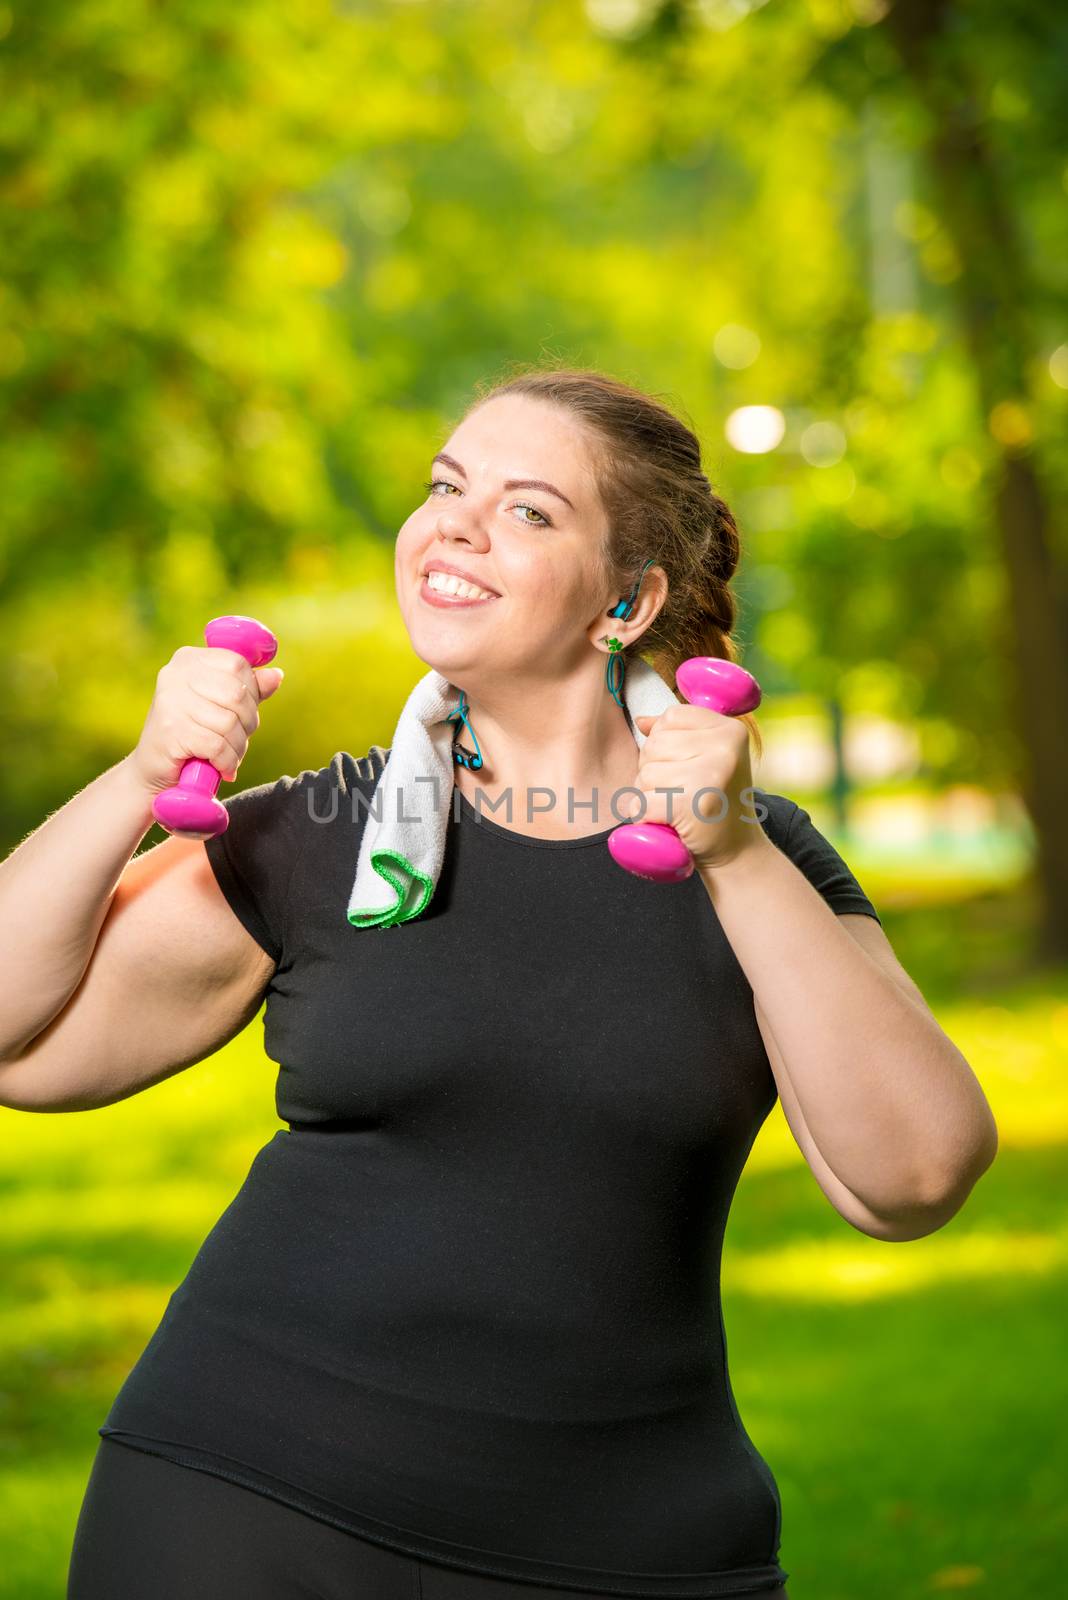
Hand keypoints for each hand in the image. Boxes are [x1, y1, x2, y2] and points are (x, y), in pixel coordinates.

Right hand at [128, 645, 284, 795]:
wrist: (153, 772)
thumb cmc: (191, 735)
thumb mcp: (221, 706)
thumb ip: (248, 689)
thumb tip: (275, 676)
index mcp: (189, 659)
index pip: (239, 664)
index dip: (251, 692)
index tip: (240, 713)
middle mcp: (176, 674)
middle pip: (237, 694)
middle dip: (247, 723)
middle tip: (236, 740)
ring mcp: (171, 701)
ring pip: (230, 723)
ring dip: (237, 747)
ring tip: (227, 757)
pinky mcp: (171, 730)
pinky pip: (218, 745)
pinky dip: (227, 762)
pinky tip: (221, 768)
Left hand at [628, 705, 766, 869]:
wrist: (737, 851)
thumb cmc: (717, 802)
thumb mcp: (709, 759)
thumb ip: (678, 735)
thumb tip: (641, 720)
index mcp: (731, 731)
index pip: (671, 717)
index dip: (666, 743)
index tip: (687, 767)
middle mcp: (725, 748)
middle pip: (654, 744)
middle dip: (656, 771)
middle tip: (684, 793)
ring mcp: (709, 775)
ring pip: (645, 773)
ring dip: (651, 795)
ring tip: (679, 808)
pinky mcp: (690, 804)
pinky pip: (642, 802)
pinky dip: (646, 817)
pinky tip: (669, 822)